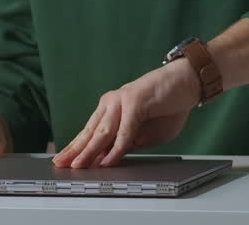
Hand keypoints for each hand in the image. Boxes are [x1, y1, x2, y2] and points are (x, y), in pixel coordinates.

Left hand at [51, 60, 199, 168]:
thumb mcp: (146, 134)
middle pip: (90, 133)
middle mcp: (112, 104)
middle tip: (61, 165)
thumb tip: (111, 157)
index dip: (76, 148)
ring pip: (103, 132)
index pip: (90, 132)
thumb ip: (129, 143)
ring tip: (79, 166)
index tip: (63, 161)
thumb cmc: (168, 106)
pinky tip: (108, 160)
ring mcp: (121, 101)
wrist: (187, 82)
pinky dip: (117, 148)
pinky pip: (124, 131)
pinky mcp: (135, 101)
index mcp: (112, 110)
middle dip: (75, 151)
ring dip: (90, 151)